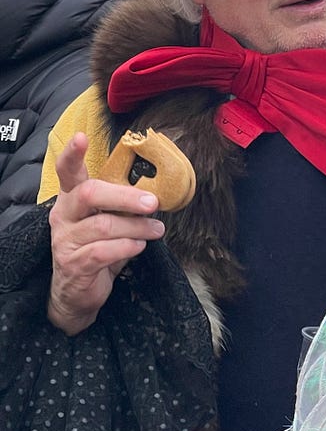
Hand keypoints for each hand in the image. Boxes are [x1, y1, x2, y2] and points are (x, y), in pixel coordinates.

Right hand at [47, 132, 164, 334]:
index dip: (72, 154)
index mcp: (71, 199)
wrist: (76, 294)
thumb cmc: (96, 248)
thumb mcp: (106, 221)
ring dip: (137, 227)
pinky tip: (139, 247)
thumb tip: (154, 192)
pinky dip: (127, 247)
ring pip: (104, 225)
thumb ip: (120, 205)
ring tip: (157, 230)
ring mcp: (65, 240)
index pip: (67, 171)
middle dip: (126, 196)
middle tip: (154, 203)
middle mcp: (63, 215)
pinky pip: (103, 251)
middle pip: (90, 193)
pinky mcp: (73, 264)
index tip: (81, 137)